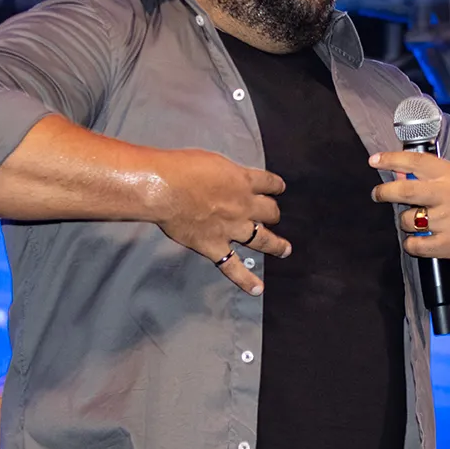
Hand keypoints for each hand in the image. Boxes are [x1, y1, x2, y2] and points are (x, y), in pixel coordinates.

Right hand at [150, 148, 291, 294]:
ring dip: (276, 244)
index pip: (269, 183)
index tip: (278, 188)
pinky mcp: (214, 246)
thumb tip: (225, 178)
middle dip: (273, 213)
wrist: (165, 188)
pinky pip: (233, 266)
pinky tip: (257, 288)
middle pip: (269, 211)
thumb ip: (224, 173)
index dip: (275, 186)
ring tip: (284, 249)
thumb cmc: (182, 168)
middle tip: (274, 216)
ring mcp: (231, 229)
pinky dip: (245, 279)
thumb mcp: (212, 160)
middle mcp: (243, 206)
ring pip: (262, 239)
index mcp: (243, 181)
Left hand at [369, 151, 449, 262]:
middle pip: (403, 191)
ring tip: (418, 220)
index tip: (375, 160)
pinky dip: (412, 243)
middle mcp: (448, 196)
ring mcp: (448, 221)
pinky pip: (415, 245)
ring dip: (406, 220)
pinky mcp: (448, 245)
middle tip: (378, 193)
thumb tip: (399, 174)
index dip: (391, 160)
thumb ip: (432, 175)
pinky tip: (418, 239)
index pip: (415, 161)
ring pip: (408, 220)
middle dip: (384, 192)